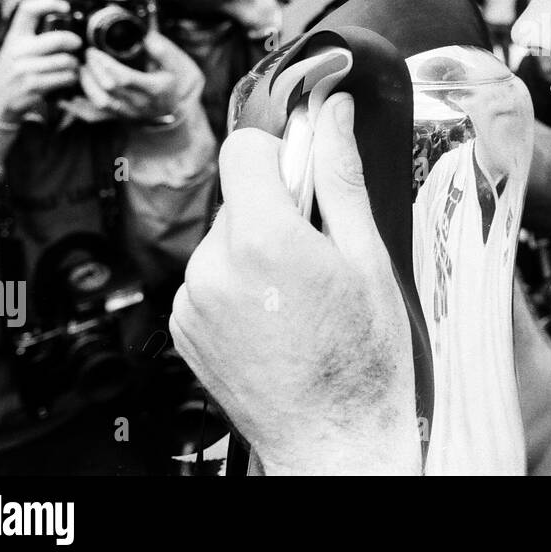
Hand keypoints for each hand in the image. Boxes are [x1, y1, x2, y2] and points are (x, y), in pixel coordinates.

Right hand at [0, 0, 82, 124]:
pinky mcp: (32, 86)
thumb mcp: (14, 49)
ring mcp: (24, 69)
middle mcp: (18, 50)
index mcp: (14, 36)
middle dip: (75, 42)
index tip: (65, 7)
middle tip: (77, 45)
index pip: (27, 10)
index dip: (49, 3)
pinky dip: (72, 78)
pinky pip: (65, 78)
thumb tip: (66, 21)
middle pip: (58, 39)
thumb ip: (33, 37)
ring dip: (75, 65)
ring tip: (72, 66)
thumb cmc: (12, 72)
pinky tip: (67, 79)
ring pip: (66, 61)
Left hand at [78, 29, 203, 122]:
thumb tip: (148, 37)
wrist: (166, 110)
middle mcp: (139, 104)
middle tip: (88, 54)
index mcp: (153, 89)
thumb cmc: (167, 85)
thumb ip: (162, 52)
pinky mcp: (116, 118)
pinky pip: (95, 112)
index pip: (124, 78)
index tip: (96, 51)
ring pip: (100, 101)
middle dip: (94, 69)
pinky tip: (80, 86)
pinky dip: (83, 100)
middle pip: (109, 88)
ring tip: (83, 68)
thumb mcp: (171, 67)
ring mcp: (127, 113)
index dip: (106, 64)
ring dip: (87, 83)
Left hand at [171, 94, 420, 474]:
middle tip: (319, 251)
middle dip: (278, 208)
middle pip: (240, 196)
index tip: (306, 172)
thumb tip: (333, 114)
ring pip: (225, 237)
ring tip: (298, 295)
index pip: (245, 147)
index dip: (281, 152)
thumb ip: (341, 177)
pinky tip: (275, 316)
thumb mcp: (367, 257)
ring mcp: (193, 300)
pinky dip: (238, 283)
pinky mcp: (183, 326)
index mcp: (263, 239)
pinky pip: (209, 276)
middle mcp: (214, 266)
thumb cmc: (360, 358)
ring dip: (257, 248)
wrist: (332, 437)